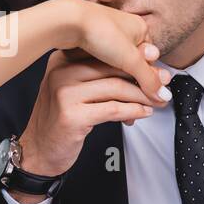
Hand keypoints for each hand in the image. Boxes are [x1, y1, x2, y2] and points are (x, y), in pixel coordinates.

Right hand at [10, 54, 169, 203]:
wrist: (39, 150)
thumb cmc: (61, 119)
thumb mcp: (76, 92)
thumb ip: (100, 78)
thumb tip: (142, 67)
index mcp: (61, 60)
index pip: (105, 53)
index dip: (134, 58)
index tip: (155, 65)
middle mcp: (60, 72)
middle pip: (114, 68)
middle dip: (144, 77)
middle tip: (164, 83)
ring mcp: (64, 93)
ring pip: (117, 88)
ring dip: (143, 96)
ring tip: (157, 101)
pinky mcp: (72, 115)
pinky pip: (113, 109)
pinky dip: (133, 110)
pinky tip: (143, 113)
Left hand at [56, 0, 168, 103]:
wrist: (67, 20)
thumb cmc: (101, 32)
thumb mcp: (130, 60)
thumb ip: (149, 79)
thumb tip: (165, 96)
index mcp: (140, 27)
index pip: (150, 59)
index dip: (149, 79)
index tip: (148, 97)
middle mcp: (125, 27)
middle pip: (134, 60)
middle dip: (134, 80)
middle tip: (134, 97)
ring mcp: (106, 31)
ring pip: (117, 60)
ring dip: (118, 77)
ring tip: (115, 92)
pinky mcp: (89, 37)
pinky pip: (101, 58)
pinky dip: (102, 70)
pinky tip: (98, 82)